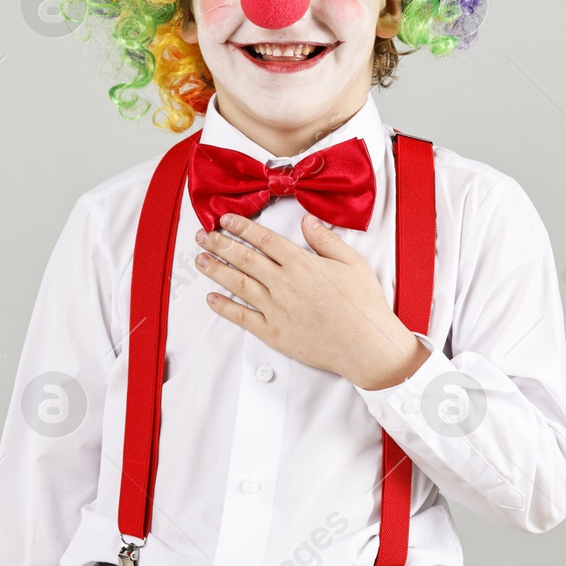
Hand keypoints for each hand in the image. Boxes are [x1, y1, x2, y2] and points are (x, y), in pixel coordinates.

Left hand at [193, 211, 430, 390]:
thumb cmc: (363, 304)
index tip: (225, 219)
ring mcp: (276, 308)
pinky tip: (211, 298)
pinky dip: (224, 307)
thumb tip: (306, 221)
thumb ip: (326, 240)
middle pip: (244, 258)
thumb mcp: (352, 263)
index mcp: (302, 264)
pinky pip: (242, 317)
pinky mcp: (273, 332)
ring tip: (200, 259)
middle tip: (202, 235)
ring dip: (216, 270)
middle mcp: (284, 283)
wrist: (366, 345)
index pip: (264, 239)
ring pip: (238, 284)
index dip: (241, 227)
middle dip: (220, 244)